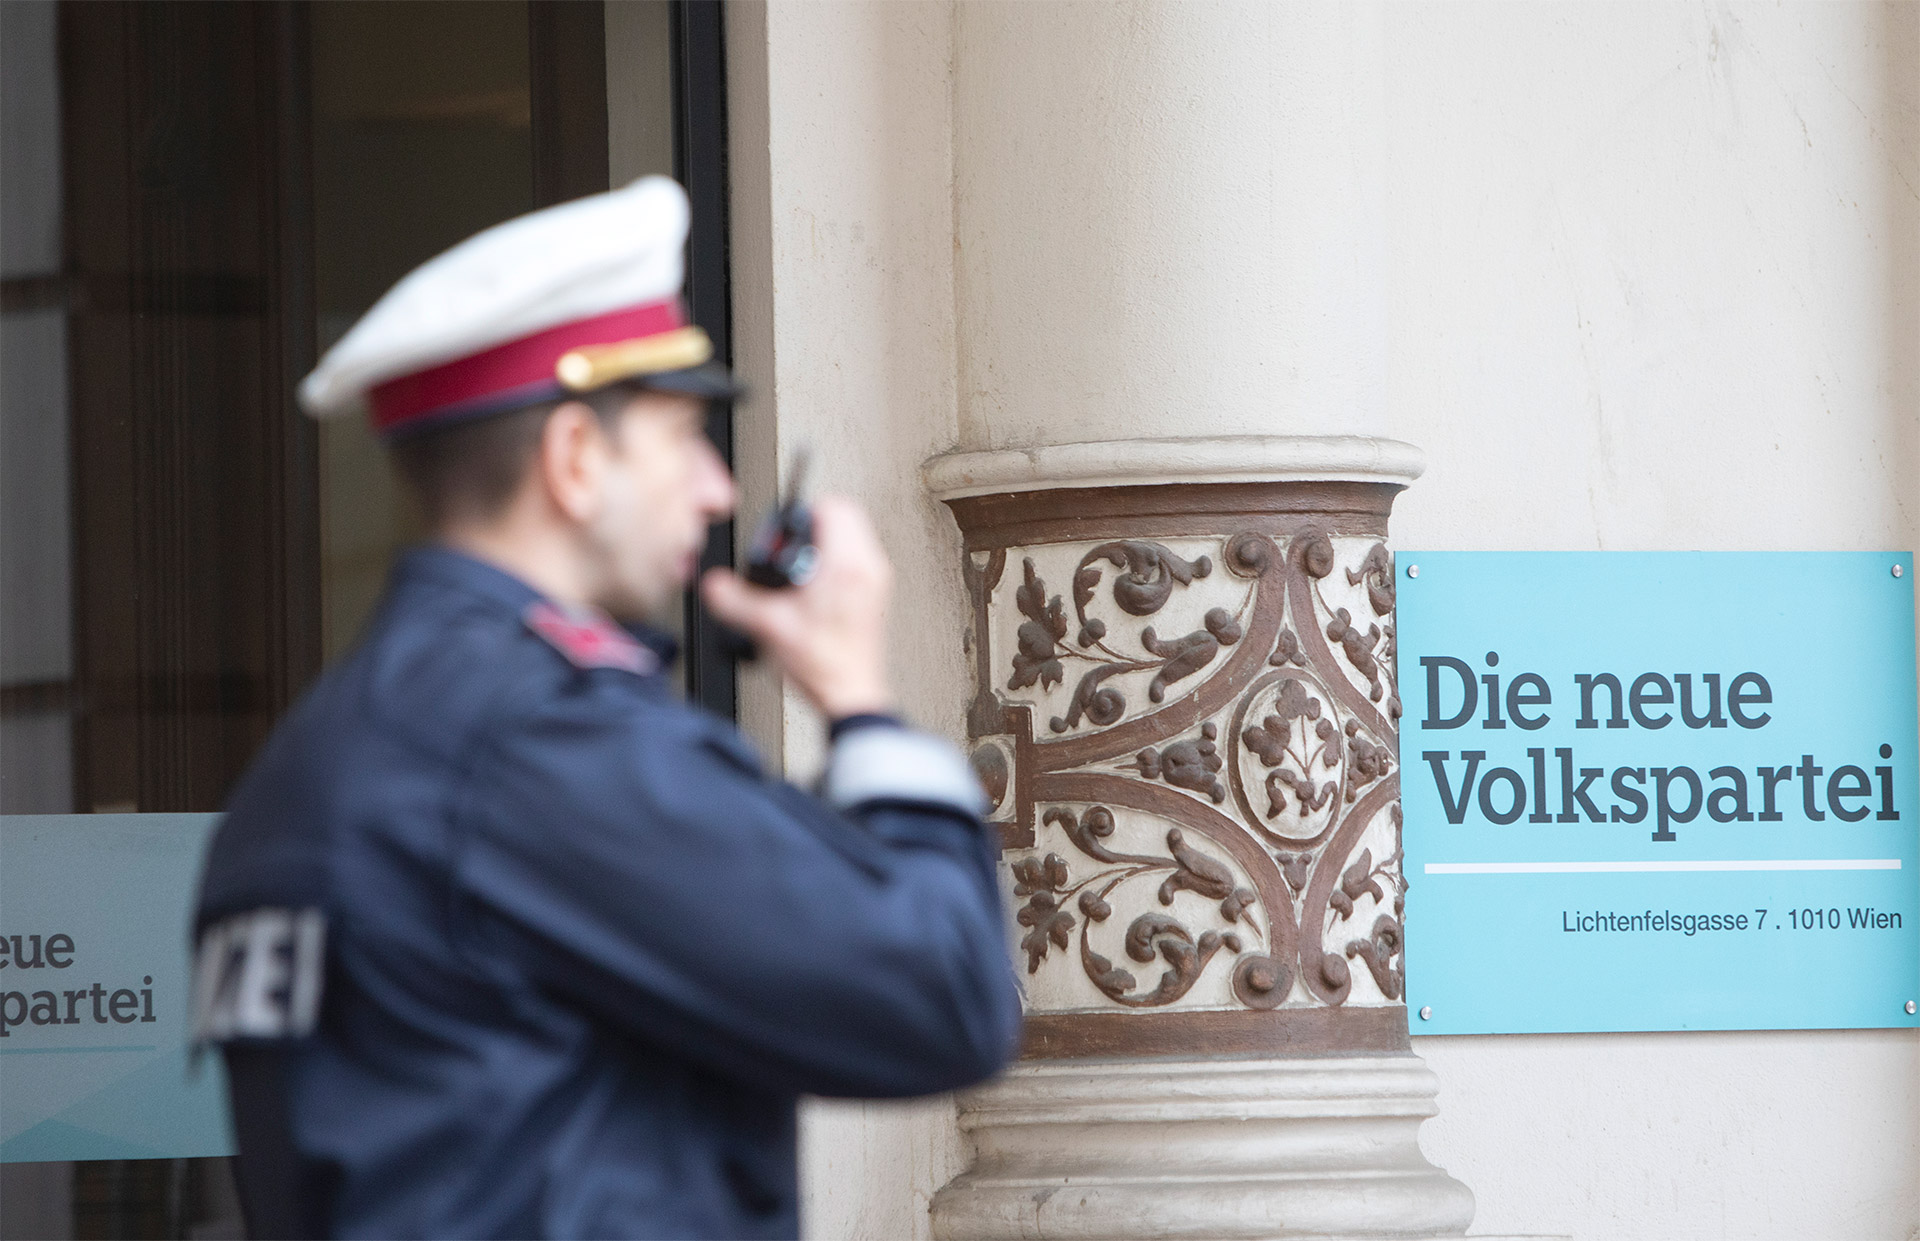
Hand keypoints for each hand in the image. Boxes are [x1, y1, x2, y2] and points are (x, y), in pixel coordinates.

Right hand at [700, 495, 895, 718]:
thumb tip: (713, 585)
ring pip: (856, 533)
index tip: (786, 531)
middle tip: (792, 542)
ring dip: (828, 537)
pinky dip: (839, 556)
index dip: (803, 511)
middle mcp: (868, 568)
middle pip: (848, 513)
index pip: (834, 507)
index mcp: (845, 566)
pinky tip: (816, 581)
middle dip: (814, 521)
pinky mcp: (875, 594)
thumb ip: (734, 600)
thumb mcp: (768, 627)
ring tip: (803, 562)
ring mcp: (876, 580)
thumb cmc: (823, 665)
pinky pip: (860, 555)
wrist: (849, 693)